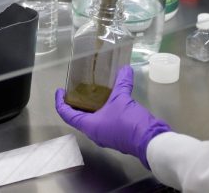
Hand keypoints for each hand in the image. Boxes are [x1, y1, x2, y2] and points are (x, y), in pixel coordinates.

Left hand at [55, 65, 170, 168]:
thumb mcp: (123, 99)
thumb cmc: (128, 122)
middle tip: (77, 88)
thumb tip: (125, 68)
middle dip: (75, 103)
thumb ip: (122, 82)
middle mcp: (94, 133)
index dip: (60, 102)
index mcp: (89, 126)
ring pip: (91, 120)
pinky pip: (102, 122)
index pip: (67, 115)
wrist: (149, 141)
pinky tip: (108, 100)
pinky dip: (100, 111)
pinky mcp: (115, 135)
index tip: (60, 91)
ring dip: (89, 107)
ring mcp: (105, 136)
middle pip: (77, 118)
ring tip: (92, 92)